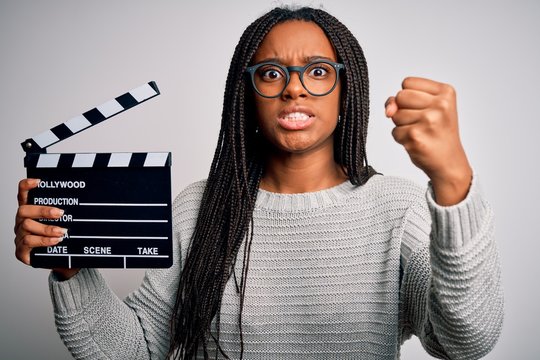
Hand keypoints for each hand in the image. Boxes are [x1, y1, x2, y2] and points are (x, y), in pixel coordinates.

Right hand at [14, 178, 79, 278]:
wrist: (64, 261)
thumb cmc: (65, 239)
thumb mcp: (67, 223)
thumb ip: (69, 212)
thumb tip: (89, 199)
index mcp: (31, 212)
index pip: (23, 195)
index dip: (27, 186)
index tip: (38, 181)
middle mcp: (22, 222)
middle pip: (23, 210)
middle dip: (43, 210)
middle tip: (60, 213)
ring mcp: (20, 236)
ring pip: (27, 227)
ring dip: (47, 228)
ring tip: (62, 232)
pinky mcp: (21, 251)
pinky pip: (28, 243)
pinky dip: (43, 241)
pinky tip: (56, 241)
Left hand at [385, 77, 472, 204]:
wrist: (449, 162)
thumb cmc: (437, 133)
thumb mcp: (428, 107)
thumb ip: (402, 100)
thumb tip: (388, 110)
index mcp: (446, 92)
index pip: (407, 82)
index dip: (409, 97)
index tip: (425, 109)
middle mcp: (440, 105)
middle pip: (400, 96)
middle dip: (404, 110)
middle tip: (422, 122)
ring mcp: (428, 121)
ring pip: (395, 115)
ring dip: (402, 125)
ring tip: (421, 132)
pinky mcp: (415, 136)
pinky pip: (394, 131)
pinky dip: (401, 138)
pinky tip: (417, 142)